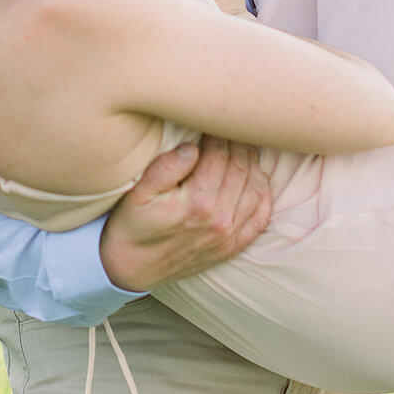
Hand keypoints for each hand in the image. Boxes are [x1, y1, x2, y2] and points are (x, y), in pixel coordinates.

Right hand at [98, 135, 271, 291]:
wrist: (129, 269)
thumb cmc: (131, 227)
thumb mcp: (137, 193)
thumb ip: (166, 167)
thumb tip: (193, 146)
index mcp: (197, 203)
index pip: (220, 155)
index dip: (218, 133)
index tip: (212, 123)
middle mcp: (219, 220)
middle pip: (241, 168)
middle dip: (237, 144)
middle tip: (229, 130)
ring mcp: (229, 235)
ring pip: (256, 188)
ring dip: (252, 164)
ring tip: (241, 149)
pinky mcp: (232, 247)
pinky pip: (261, 216)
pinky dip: (264, 194)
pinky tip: (256, 178)